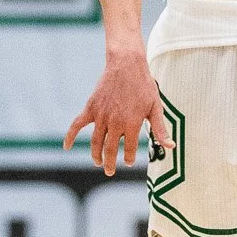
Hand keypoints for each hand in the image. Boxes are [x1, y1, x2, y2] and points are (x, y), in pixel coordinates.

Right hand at [64, 49, 170, 175]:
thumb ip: (160, 129)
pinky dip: (70, 136)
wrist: (126, 65)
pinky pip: (77, 125)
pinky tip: (66, 146)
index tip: (129, 162)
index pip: (130, 149)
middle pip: (110, 149)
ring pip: (96, 142)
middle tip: (110, 171)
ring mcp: (101, 116)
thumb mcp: (156, 107)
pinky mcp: (90, 108)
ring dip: (96, 155)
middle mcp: (115, 123)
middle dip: (110, 163)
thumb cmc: (144, 86)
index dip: (130, 158)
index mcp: (132, 124)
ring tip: (98, 162)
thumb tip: (171, 146)